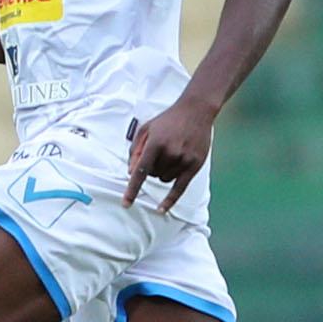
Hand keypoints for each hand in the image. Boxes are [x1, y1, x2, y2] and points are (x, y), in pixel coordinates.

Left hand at [124, 98, 217, 212]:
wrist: (196, 111)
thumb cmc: (167, 121)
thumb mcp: (145, 129)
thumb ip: (135, 150)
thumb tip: (130, 173)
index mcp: (156, 143)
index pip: (141, 171)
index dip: (132, 189)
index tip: (126, 203)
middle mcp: (171, 153)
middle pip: (152, 175)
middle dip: (151, 168)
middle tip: (160, 151)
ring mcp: (184, 159)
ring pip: (164, 180)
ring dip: (162, 173)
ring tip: (170, 154)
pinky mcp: (195, 164)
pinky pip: (179, 188)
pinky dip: (170, 200)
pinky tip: (161, 209)